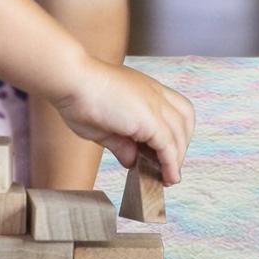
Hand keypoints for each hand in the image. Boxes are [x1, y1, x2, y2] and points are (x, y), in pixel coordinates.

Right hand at [52, 54, 194, 187]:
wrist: (73, 81)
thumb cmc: (79, 96)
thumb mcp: (103, 126)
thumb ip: (121, 143)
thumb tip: (131, 159)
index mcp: (146, 90)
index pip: (174, 108)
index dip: (175, 131)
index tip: (166, 152)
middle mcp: (155, 94)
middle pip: (185, 119)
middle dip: (181, 144)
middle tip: (169, 166)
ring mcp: (155, 104)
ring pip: (180, 134)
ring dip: (177, 157)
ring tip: (168, 177)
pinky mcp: (150, 119)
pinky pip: (168, 146)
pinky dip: (171, 164)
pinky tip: (167, 177)